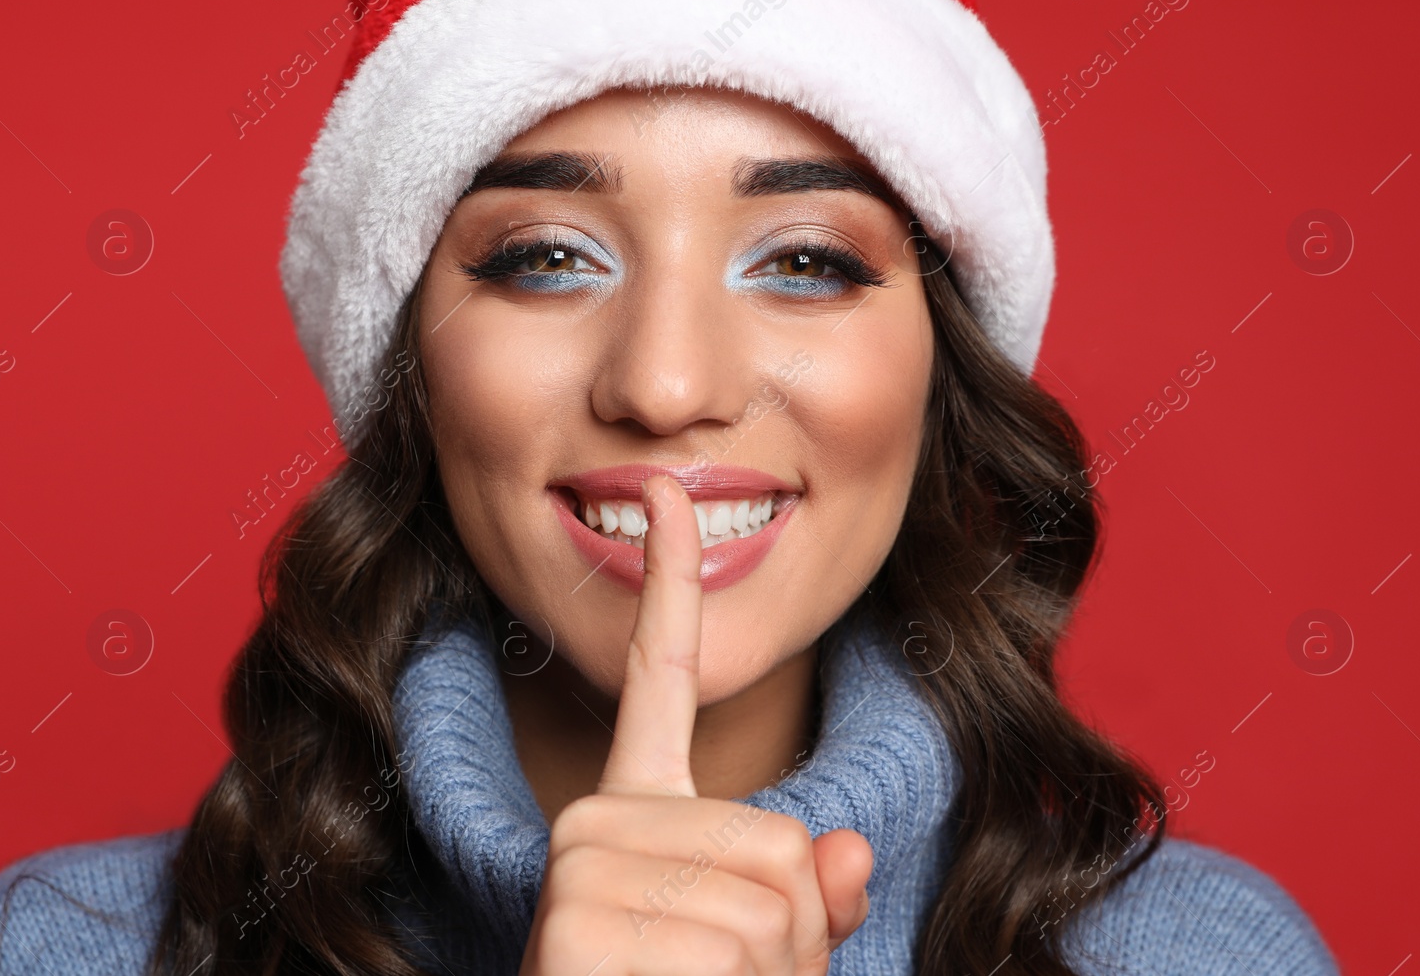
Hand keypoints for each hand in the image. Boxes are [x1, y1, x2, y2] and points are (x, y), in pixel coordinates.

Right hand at [518, 474, 872, 974]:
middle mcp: (599, 820)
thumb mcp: (756, 959)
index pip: (662, 679)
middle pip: (783, 844)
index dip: (672, 580)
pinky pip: (733, 948)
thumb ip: (804, 897)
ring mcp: (583, 862)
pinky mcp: (576, 913)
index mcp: (636, 812)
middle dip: (787, 942)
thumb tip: (843, 856)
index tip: (671, 490)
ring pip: (772, 906)